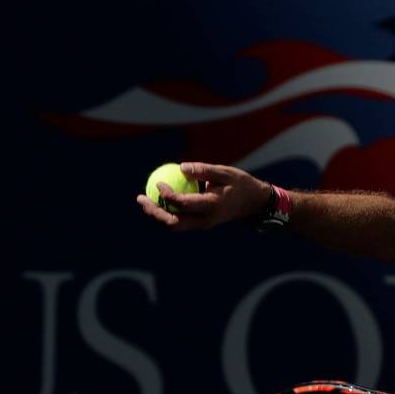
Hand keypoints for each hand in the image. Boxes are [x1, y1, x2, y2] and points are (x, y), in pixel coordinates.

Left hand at [135, 162, 273, 230]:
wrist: (253, 203)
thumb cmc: (240, 184)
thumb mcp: (225, 172)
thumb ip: (203, 170)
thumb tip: (181, 167)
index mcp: (211, 206)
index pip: (182, 204)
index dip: (166, 195)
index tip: (158, 183)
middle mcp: (205, 220)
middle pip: (172, 222)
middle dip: (154, 212)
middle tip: (141, 198)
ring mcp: (202, 225)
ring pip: (174, 225)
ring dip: (157, 215)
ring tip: (144, 200)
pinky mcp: (200, 224)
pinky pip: (179, 221)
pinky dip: (166, 213)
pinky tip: (157, 201)